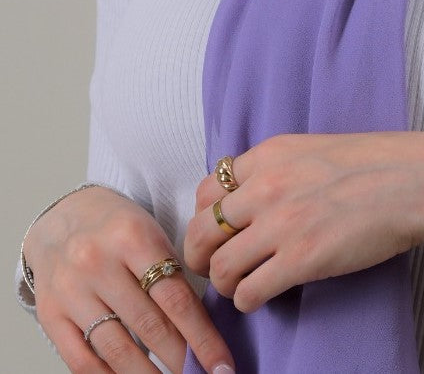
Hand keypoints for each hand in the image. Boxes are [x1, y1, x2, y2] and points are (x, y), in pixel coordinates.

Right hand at [23, 185, 234, 373]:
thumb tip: (202, 333)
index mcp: (133, 237)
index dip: (203, 338)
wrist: (63, 216)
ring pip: (116, 349)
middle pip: (149, 326)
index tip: (222, 365)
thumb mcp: (151, 234)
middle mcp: (98, 263)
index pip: (176, 298)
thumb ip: (172, 277)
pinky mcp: (50, 314)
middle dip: (181, 360)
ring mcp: (71, 291)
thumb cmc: (118, 228)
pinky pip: (81, 360)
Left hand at [184, 131, 423, 311]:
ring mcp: (282, 224)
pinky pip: (249, 291)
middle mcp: (267, 187)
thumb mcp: (314, 149)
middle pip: (201, 230)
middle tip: (211, 268)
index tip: (216, 232)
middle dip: (198, 256)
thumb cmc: (375, 164)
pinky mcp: (301, 260)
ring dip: (224, 283)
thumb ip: (278, 168)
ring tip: (240, 287)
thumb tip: (253, 194)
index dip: (205, 216)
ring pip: (219, 266)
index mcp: (269, 155)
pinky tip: (261, 298)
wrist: (415, 180)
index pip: (208, 189)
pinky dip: (248, 300)